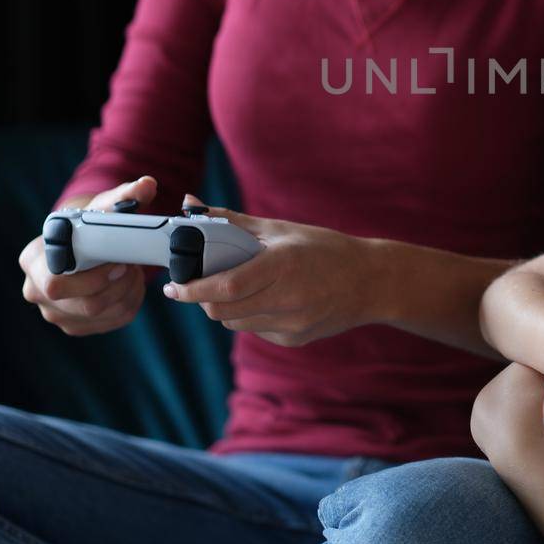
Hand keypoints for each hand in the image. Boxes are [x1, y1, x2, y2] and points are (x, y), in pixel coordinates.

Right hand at [19, 175, 156, 336]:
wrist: (81, 242)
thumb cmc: (88, 223)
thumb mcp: (102, 206)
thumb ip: (124, 195)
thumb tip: (147, 185)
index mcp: (33, 260)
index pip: (56, 284)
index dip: (94, 278)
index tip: (118, 261)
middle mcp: (35, 291)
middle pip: (86, 305)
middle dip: (118, 285)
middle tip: (131, 265)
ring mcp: (54, 313)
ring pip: (102, 314)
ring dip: (127, 292)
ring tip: (131, 270)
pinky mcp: (75, 325)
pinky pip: (111, 321)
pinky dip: (129, 303)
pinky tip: (129, 284)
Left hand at [161, 196, 375, 346]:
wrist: (371, 282)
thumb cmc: (325, 248)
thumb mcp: (281, 229)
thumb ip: (231, 221)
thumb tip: (190, 204)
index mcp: (283, 265)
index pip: (225, 286)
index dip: (192, 289)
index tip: (172, 286)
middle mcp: (288, 299)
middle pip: (222, 311)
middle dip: (201, 299)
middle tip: (195, 284)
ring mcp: (292, 324)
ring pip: (235, 323)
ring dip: (224, 307)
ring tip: (236, 286)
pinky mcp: (294, 339)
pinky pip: (256, 329)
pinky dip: (249, 315)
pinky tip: (266, 299)